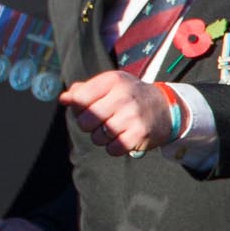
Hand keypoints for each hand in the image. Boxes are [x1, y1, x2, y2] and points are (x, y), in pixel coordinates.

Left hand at [59, 70, 174, 156]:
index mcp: (112, 81)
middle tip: (99, 121)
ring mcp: (132, 116)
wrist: (165, 108)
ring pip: (97, 137)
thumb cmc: (129, 96)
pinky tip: (121, 137)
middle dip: (87, 125)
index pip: (79, 98)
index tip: (86, 108)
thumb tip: (64, 99)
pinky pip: (112, 149)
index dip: (77, 108)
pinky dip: (113, 147)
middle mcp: (123, 96)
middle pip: (86, 121)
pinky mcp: (139, 135)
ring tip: (113, 128)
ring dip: (101, 137)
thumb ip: (84, 90)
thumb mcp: (109, 85)